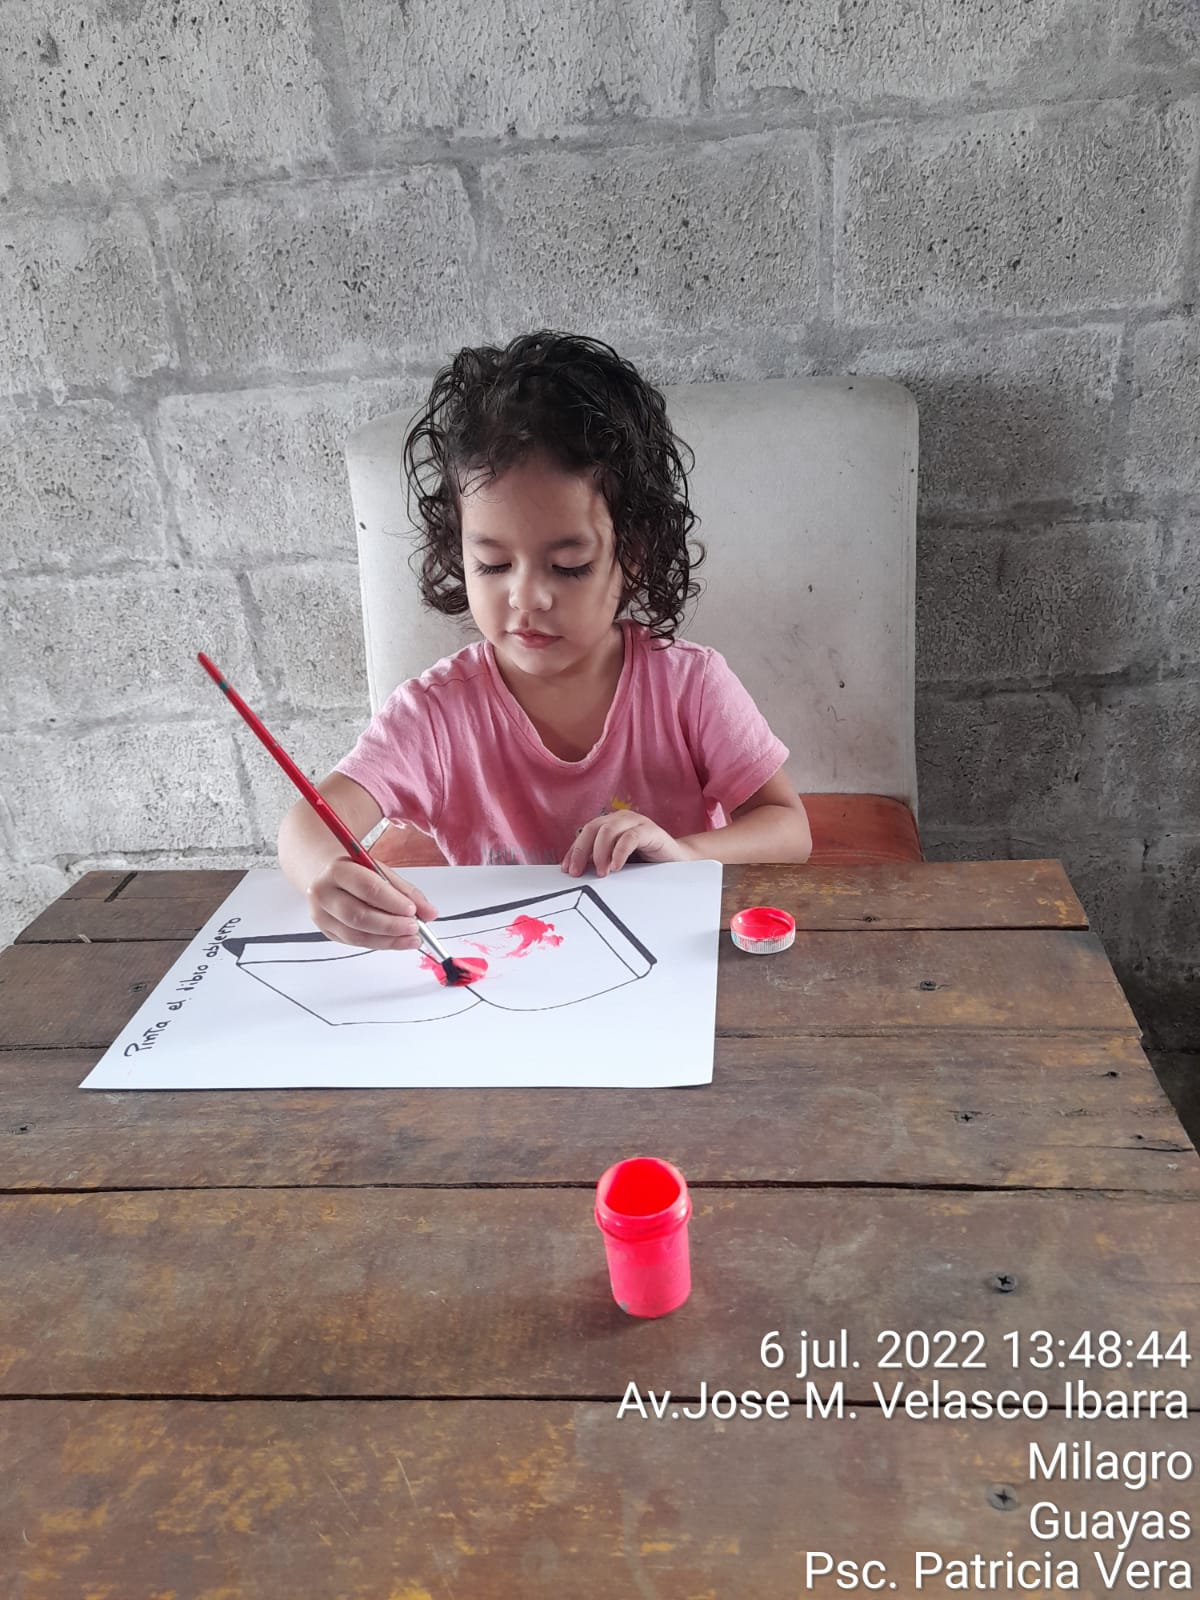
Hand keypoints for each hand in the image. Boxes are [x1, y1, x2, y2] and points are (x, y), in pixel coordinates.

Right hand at [306, 855, 437, 950]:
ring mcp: (321, 915)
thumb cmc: (357, 872)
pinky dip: (380, 943)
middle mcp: (323, 893)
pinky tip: (397, 941)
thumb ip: (406, 892)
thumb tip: (430, 913)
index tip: (412, 910)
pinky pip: (356, 943)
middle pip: (359, 915)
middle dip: (391, 925)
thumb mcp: (381, 872)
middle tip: (414, 928)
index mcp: (337, 870)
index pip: (366, 887)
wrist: (327, 876)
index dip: (392, 901)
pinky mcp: (327, 932)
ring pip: (357, 935)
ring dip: (388, 939)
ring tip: (411, 938)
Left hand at [562, 810, 693, 877]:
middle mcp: (620, 819)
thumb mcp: (617, 862)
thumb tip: (577, 871)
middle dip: (581, 851)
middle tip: (577, 872)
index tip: (567, 870)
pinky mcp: (650, 830)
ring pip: (607, 830)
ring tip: (601, 872)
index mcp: (609, 824)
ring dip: (600, 853)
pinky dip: (619, 852)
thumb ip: (600, 862)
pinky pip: (630, 837)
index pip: (585, 833)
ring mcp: (635, 822)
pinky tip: (616, 867)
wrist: (677, 861)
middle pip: (592, 828)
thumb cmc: (645, 862)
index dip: (573, 850)